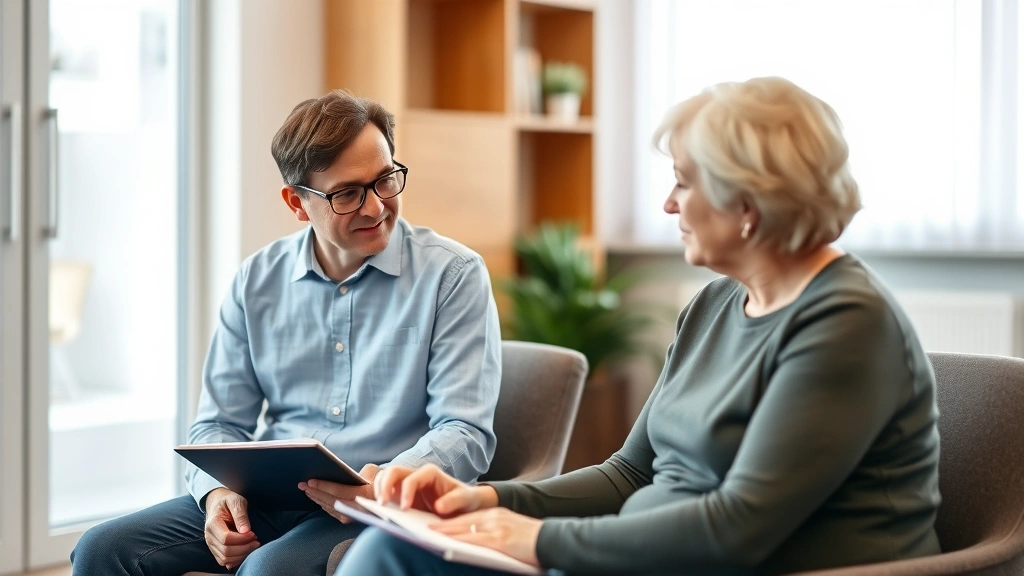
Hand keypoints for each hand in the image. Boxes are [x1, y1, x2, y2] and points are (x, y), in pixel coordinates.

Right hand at [203, 488, 258, 569]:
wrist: (217, 502)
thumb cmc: (228, 500)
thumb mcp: (236, 501)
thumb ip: (241, 515)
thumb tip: (246, 531)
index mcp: (213, 523)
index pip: (226, 538)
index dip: (242, 539)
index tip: (254, 534)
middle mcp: (209, 536)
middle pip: (226, 551)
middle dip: (244, 549)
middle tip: (256, 541)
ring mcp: (211, 544)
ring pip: (225, 559)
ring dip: (241, 556)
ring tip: (253, 546)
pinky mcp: (215, 549)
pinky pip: (224, 561)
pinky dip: (236, 560)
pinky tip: (245, 551)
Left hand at [300, 463, 379, 522]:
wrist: (394, 502)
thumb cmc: (385, 483)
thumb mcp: (376, 472)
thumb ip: (360, 471)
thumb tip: (346, 474)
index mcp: (364, 495)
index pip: (339, 491)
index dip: (323, 486)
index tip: (310, 480)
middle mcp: (358, 508)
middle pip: (330, 501)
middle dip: (314, 492)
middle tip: (301, 484)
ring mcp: (353, 516)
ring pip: (329, 508)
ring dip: (316, 498)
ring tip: (306, 490)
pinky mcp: (349, 520)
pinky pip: (332, 512)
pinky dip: (322, 504)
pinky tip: (316, 498)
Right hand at [375, 463, 497, 516]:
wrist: (463, 506)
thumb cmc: (464, 500)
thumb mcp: (465, 500)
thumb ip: (454, 501)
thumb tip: (438, 506)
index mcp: (430, 473)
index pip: (411, 478)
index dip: (405, 492)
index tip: (404, 509)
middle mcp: (416, 475)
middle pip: (393, 472)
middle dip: (384, 485)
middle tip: (381, 504)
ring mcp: (406, 485)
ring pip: (385, 478)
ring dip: (378, 490)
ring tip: (379, 508)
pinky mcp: (400, 495)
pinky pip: (385, 492)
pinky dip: (379, 498)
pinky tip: (379, 511)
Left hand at [431, 508, 542, 567]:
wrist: (555, 540)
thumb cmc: (536, 541)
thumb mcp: (513, 531)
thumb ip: (495, 534)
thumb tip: (479, 544)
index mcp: (498, 514)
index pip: (468, 516)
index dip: (451, 520)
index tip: (436, 523)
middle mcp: (494, 516)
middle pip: (462, 520)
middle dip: (443, 524)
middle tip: (424, 527)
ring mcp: (496, 527)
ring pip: (464, 528)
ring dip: (445, 531)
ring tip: (429, 534)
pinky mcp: (500, 539)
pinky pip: (474, 539)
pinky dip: (458, 540)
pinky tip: (446, 543)